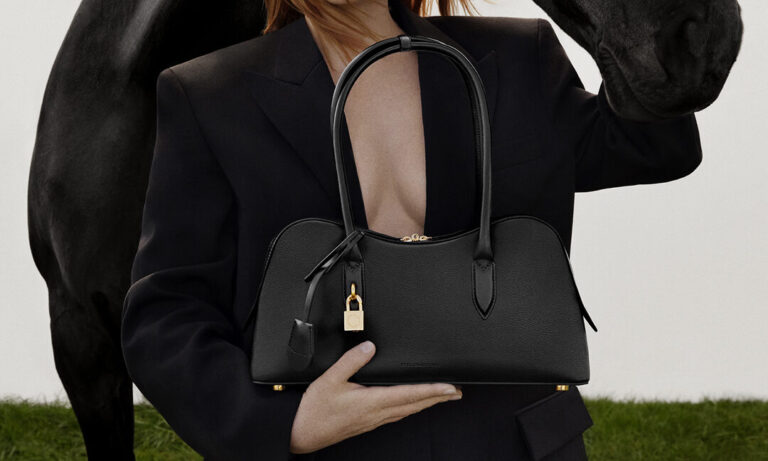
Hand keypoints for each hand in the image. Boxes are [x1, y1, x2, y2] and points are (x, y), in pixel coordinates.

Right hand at [289, 340, 462, 453]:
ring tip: (442, 397)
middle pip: (415, 404)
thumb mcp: (330, 379)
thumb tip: (370, 348)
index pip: (409, 394)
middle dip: (438, 398)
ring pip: (408, 411)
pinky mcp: (368, 422)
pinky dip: (412, 407)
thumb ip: (351, 361)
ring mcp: (374, 420)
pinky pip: (398, 414)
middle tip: (457, 392)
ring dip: (427, 403)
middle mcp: (377, 413)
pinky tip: (413, 405)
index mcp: (371, 401)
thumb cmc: (314, 410)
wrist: (302, 434)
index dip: (433, 390)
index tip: (450, 387)